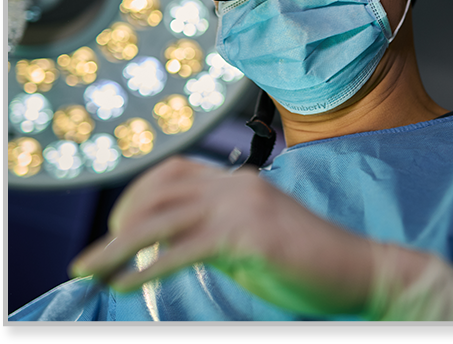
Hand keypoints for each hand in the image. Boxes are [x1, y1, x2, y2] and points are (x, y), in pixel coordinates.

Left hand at [69, 156, 374, 315]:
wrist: (358, 269)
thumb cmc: (305, 260)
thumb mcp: (249, 239)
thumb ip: (211, 233)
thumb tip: (163, 244)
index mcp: (239, 182)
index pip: (174, 172)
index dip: (137, 196)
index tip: (116, 227)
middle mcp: (237, 185)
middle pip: (161, 188)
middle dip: (121, 217)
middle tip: (96, 254)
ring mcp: (244, 207)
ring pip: (164, 217)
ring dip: (118, 244)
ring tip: (90, 269)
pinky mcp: (250, 236)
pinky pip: (186, 248)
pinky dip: (149, 266)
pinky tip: (124, 283)